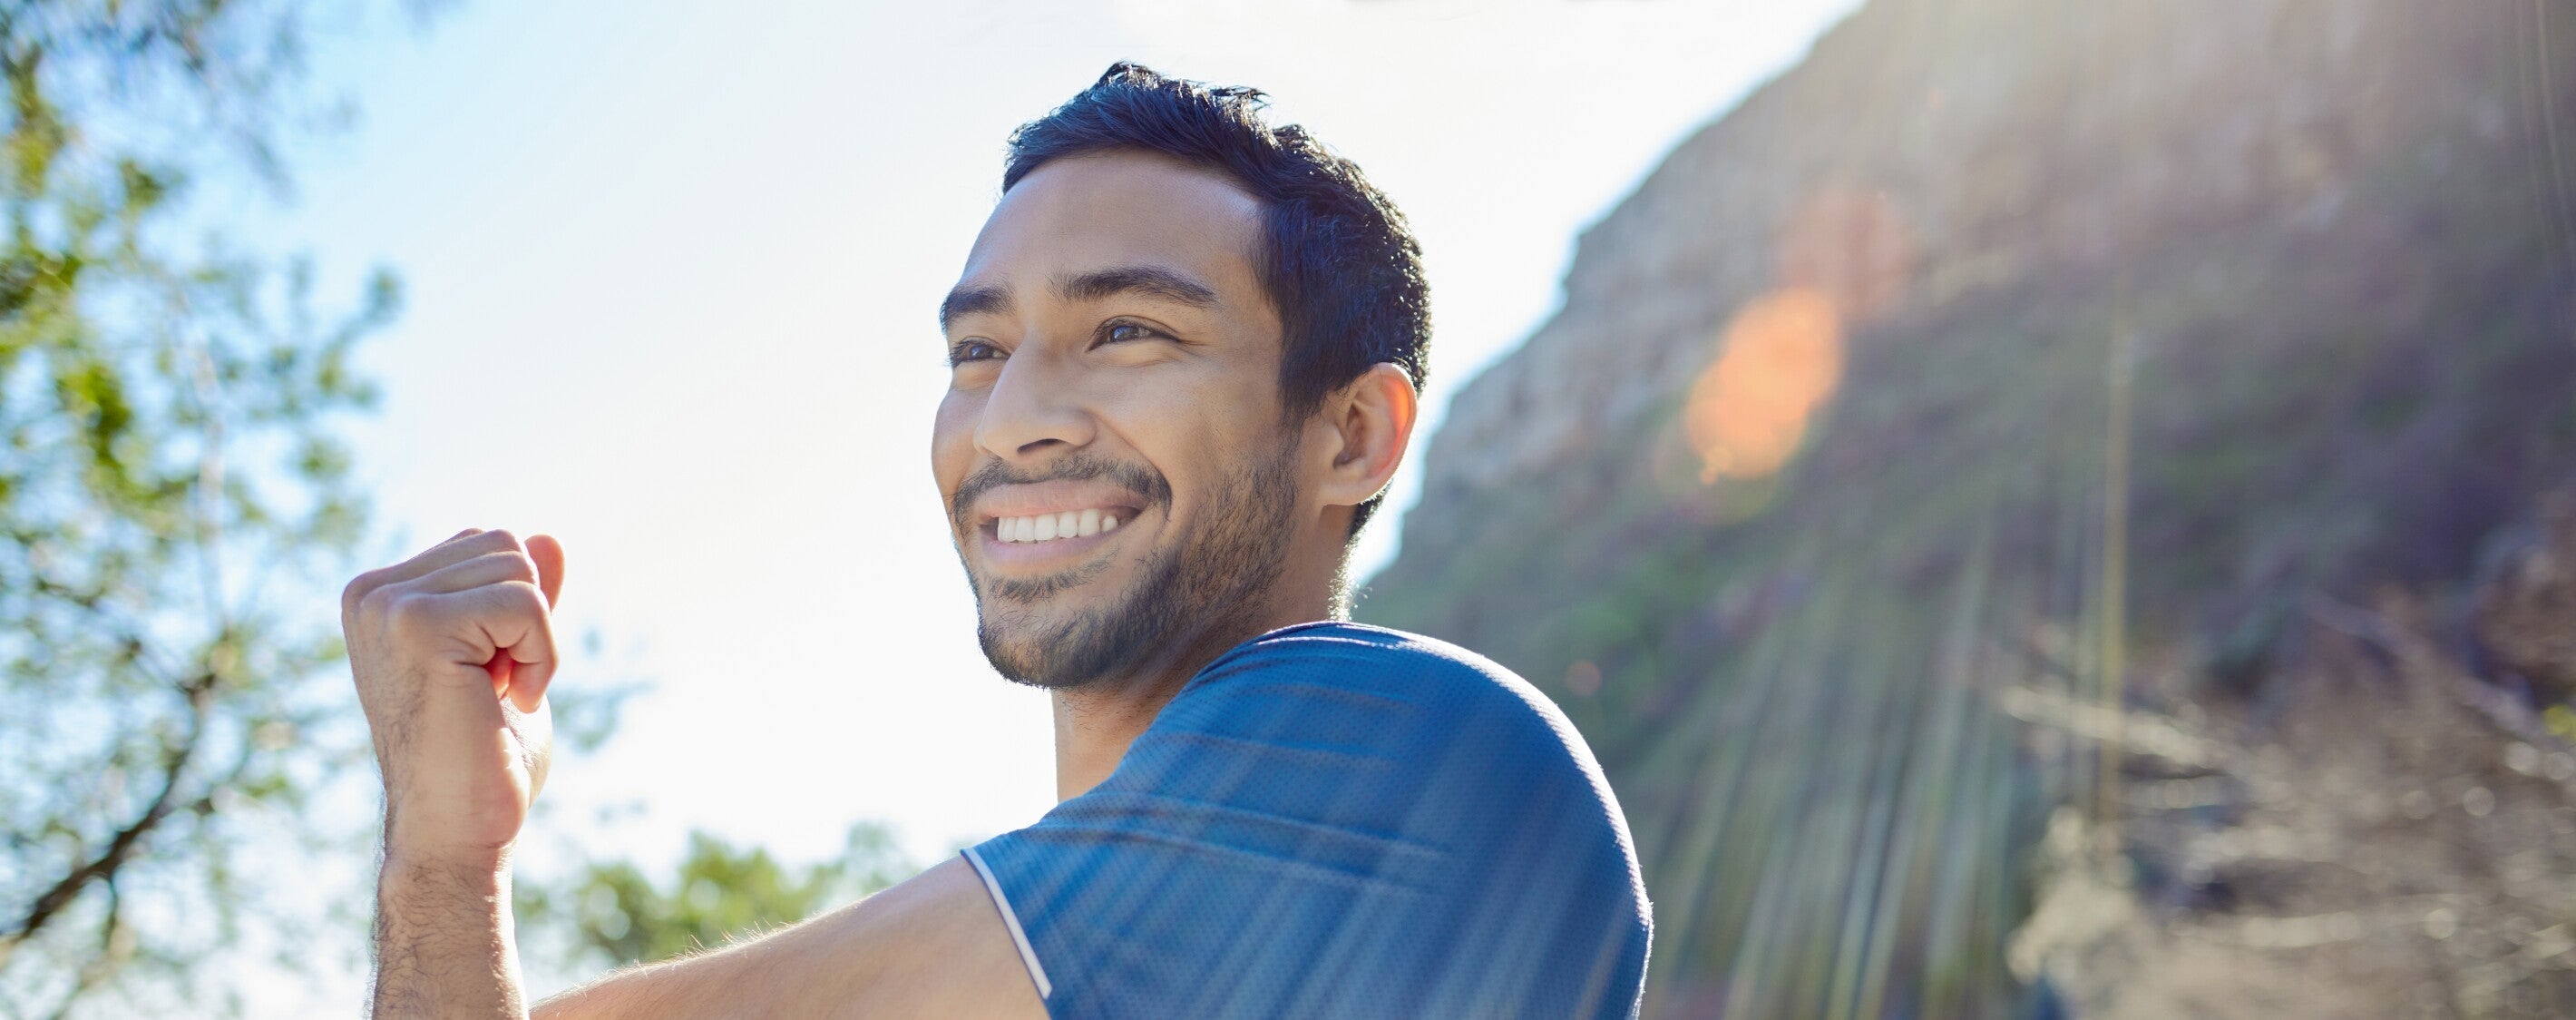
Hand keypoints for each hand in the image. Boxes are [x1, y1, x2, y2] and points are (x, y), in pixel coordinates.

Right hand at [344, 528, 565, 865]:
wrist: (456, 831)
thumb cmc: (483, 757)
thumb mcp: (510, 659)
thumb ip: (519, 599)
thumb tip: (549, 538)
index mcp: (382, 595)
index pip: (490, 545)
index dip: (517, 612)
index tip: (488, 677)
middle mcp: (372, 592)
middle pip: (507, 547)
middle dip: (528, 621)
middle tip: (495, 690)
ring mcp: (387, 606)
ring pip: (520, 569)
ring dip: (536, 641)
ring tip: (497, 697)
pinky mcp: (417, 624)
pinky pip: (525, 603)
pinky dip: (541, 656)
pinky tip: (508, 702)